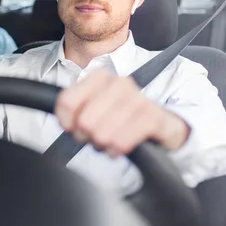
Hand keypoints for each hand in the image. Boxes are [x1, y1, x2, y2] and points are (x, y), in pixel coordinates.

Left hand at [54, 69, 188, 156]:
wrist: (160, 124)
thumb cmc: (120, 117)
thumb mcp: (93, 108)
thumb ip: (73, 110)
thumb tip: (65, 122)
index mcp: (100, 77)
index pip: (67, 101)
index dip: (66, 121)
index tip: (72, 128)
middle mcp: (119, 83)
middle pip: (84, 120)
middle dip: (86, 136)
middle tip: (94, 137)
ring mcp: (138, 98)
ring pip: (102, 132)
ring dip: (102, 144)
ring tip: (107, 142)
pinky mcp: (153, 117)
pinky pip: (123, 140)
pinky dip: (117, 149)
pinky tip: (118, 148)